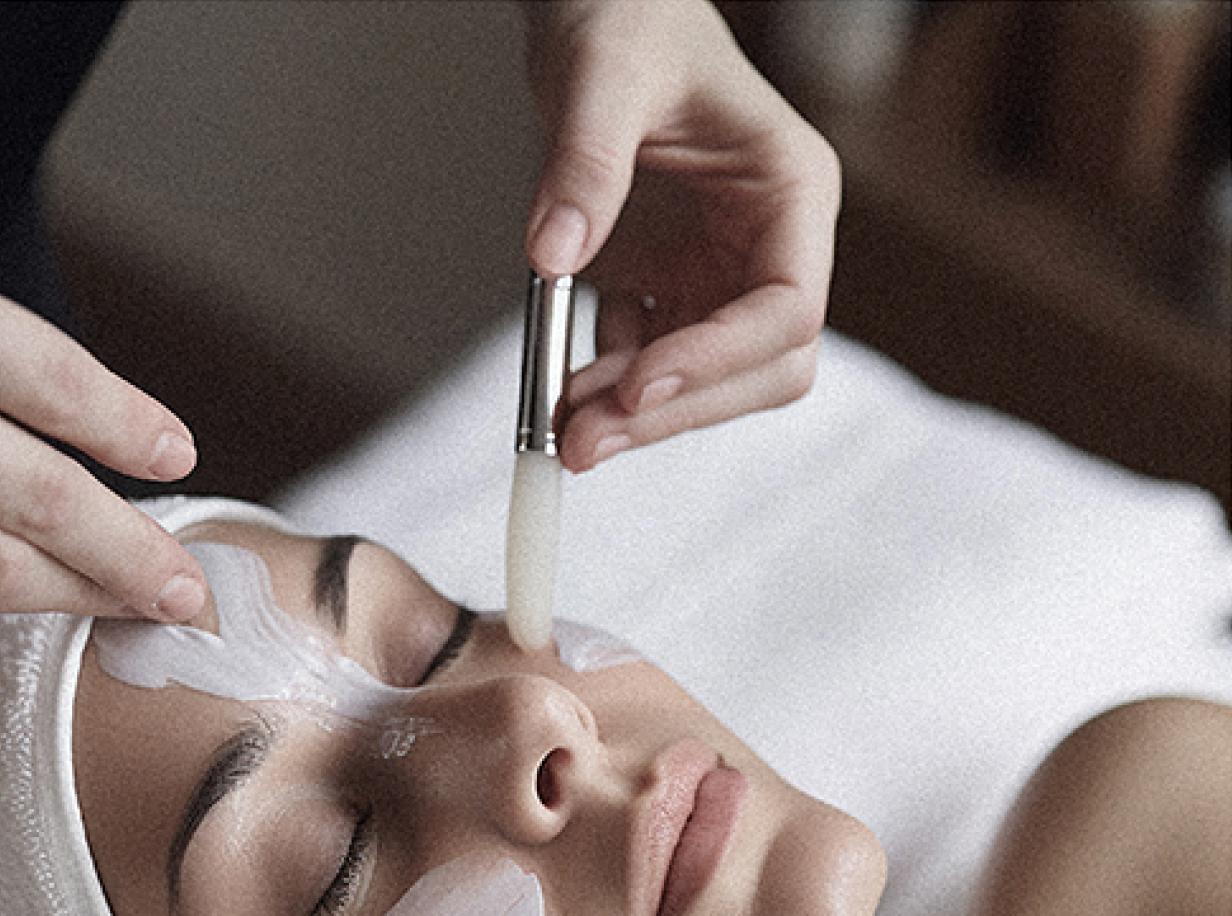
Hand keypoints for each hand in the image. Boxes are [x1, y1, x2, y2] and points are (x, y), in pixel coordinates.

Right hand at [0, 224, 207, 621]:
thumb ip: (7, 358)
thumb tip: (141, 452)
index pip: (58, 385)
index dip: (133, 433)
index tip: (178, 462)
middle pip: (48, 499)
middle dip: (139, 554)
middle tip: (194, 592)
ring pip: (0, 572)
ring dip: (88, 596)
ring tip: (140, 606)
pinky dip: (1, 605)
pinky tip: (43, 600)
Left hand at [521, 0, 840, 470]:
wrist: (602, 11)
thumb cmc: (627, 19)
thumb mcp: (601, 73)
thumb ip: (584, 162)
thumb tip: (555, 255)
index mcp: (792, 192)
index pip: (789, 309)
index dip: (719, 359)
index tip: (638, 386)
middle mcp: (771, 246)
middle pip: (759, 369)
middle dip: (676, 412)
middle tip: (587, 441)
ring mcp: (722, 274)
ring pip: (707, 383)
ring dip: (638, 416)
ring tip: (561, 426)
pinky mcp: (673, 289)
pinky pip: (650, 362)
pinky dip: (607, 383)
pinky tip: (561, 380)